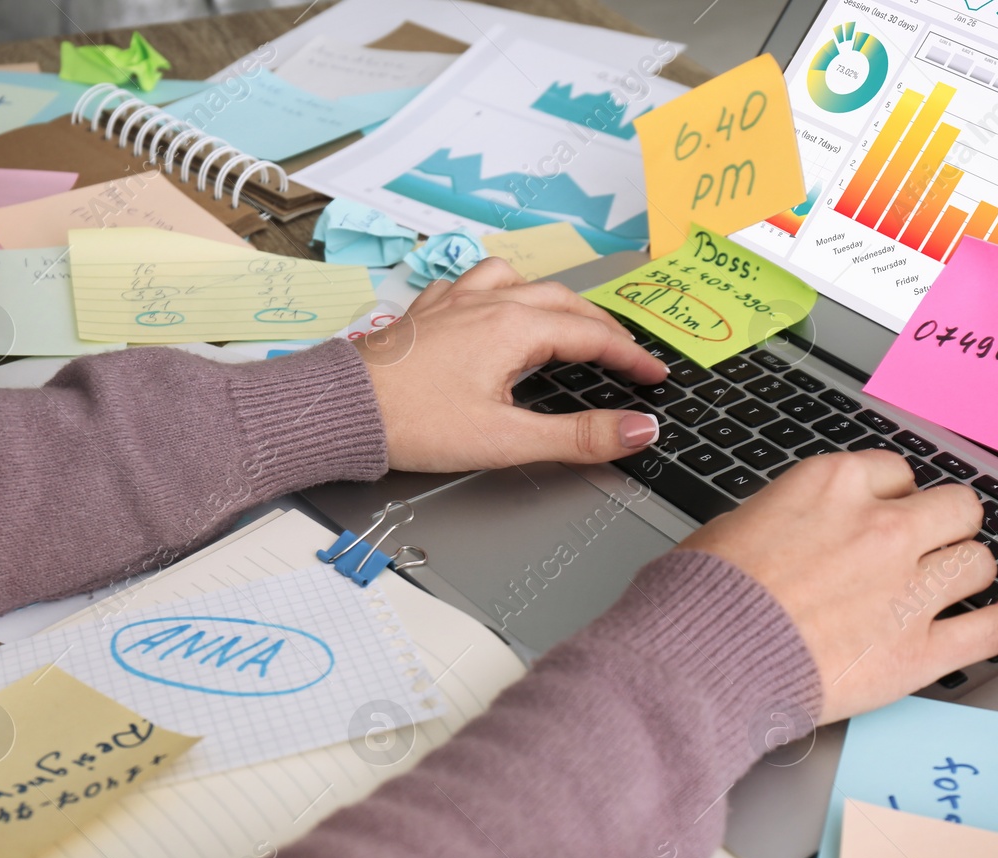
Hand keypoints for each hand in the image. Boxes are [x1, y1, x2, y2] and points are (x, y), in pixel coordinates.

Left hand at [356, 258, 667, 472]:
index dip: (631, 357)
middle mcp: (487, 303)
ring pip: (517, 279)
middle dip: (600, 325)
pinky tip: (490, 306)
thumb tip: (638, 429)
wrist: (343, 411)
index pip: (591, 336)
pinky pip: (470, 283)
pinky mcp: (425, 313)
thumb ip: (579, 436)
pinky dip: (496, 289)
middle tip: (624, 353)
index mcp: (514, 328)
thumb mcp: (508, 439)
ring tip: (565, 317)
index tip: (655, 375)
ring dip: (549, 296)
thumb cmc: (416, 424)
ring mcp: (453, 302)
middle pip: (562, 301)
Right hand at [679, 451, 997, 722]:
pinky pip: (991, 629)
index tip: (889, 511)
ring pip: (978, 561)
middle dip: (945, 524)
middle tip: (933, 542)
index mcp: (835, 486)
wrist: (704, 656)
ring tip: (960, 581)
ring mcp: (907, 590)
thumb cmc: (705, 595)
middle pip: (955, 508)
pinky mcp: (917, 651)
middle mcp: (883, 528)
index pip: (896, 472)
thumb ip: (791, 516)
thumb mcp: (738, 524)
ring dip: (968, 569)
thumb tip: (801, 529)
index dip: (894, 495)